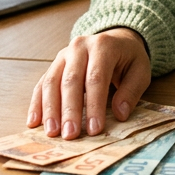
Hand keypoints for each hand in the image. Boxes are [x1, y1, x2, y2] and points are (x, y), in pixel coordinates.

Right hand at [27, 27, 150, 139]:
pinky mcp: (54, 65)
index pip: (96, 78)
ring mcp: (63, 55)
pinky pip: (41, 84)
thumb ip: (131, 91)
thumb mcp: (140, 70)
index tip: (94, 129)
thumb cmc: (128, 58)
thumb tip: (120, 114)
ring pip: (51, 82)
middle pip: (70, 80)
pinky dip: (37, 104)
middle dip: (69, 110)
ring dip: (50, 109)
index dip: (94, 105)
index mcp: (103, 46)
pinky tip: (34, 122)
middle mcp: (79, 47)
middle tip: (70, 135)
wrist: (115, 39)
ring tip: (52, 133)